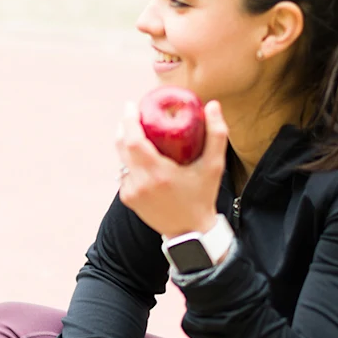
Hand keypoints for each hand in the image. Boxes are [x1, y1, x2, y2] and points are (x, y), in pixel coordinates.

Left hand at [117, 99, 229, 238]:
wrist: (190, 231)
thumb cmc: (203, 196)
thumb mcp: (214, 166)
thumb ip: (216, 135)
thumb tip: (212, 105)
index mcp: (158, 174)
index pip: (133, 141)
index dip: (129, 121)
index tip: (132, 105)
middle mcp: (140, 183)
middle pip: (121, 146)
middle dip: (125, 127)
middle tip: (134, 114)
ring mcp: (131, 192)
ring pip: (122, 160)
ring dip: (127, 144)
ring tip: (140, 133)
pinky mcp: (128, 199)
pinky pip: (125, 173)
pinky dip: (131, 163)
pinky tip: (142, 158)